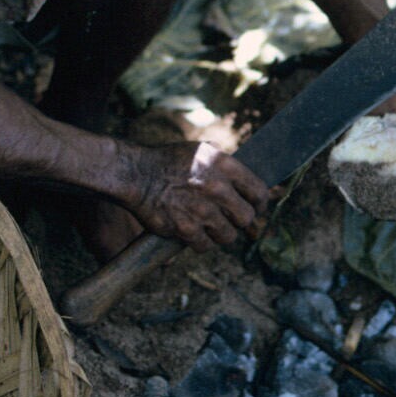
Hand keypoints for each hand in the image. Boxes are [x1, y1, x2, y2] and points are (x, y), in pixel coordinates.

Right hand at [122, 141, 269, 250]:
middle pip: (247, 218)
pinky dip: (200, 243)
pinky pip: (205, 246)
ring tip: (208, 226)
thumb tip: (246, 181)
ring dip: (220, 234)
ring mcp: (202, 210)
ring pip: (228, 236)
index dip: (260, 203)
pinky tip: (192, 232)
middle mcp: (217, 188)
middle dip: (240, 222)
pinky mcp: (186, 229)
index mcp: (224, 166)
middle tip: (229, 220)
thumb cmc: (168, 161)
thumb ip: (225, 164)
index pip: (259, 191)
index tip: (255, 208)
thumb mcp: (201, 150)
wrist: (136, 174)